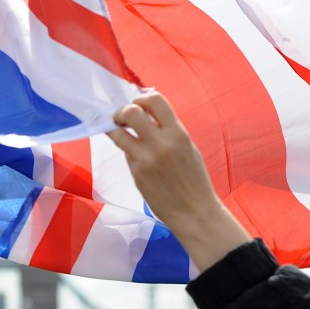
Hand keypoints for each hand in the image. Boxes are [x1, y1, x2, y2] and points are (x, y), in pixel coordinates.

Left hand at [106, 92, 252, 271]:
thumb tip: (146, 113)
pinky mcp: (137, 173)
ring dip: (114, 127)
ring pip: (118, 132)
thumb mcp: (187, 147)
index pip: (155, 100)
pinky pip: (125, 153)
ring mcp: (146, 159)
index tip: (139, 103)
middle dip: (122, 110)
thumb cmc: (193, 178)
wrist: (194, 211)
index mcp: (178, 133)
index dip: (142, 97)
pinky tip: (135, 154)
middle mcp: (161, 143)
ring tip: (119, 129)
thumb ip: (168, 129)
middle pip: (131, 112)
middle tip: (122, 117)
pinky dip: (126, 149)